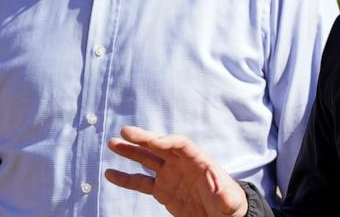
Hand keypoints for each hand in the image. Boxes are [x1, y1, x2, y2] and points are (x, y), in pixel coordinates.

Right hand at [105, 126, 247, 216]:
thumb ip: (224, 193)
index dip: (167, 141)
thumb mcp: (229, 200)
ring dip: (131, 151)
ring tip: (113, 143)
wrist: (222, 216)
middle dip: (144, 138)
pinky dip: (126, 178)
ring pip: (147, 159)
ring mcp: (170, 175)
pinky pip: (141, 182)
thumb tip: (220, 189)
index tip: (152, 141)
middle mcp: (182, 164)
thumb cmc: (229, 204)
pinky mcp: (162, 190)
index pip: (181, 145)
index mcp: (199, 161)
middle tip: (125, 131)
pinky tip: (110, 173)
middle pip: (161, 146)